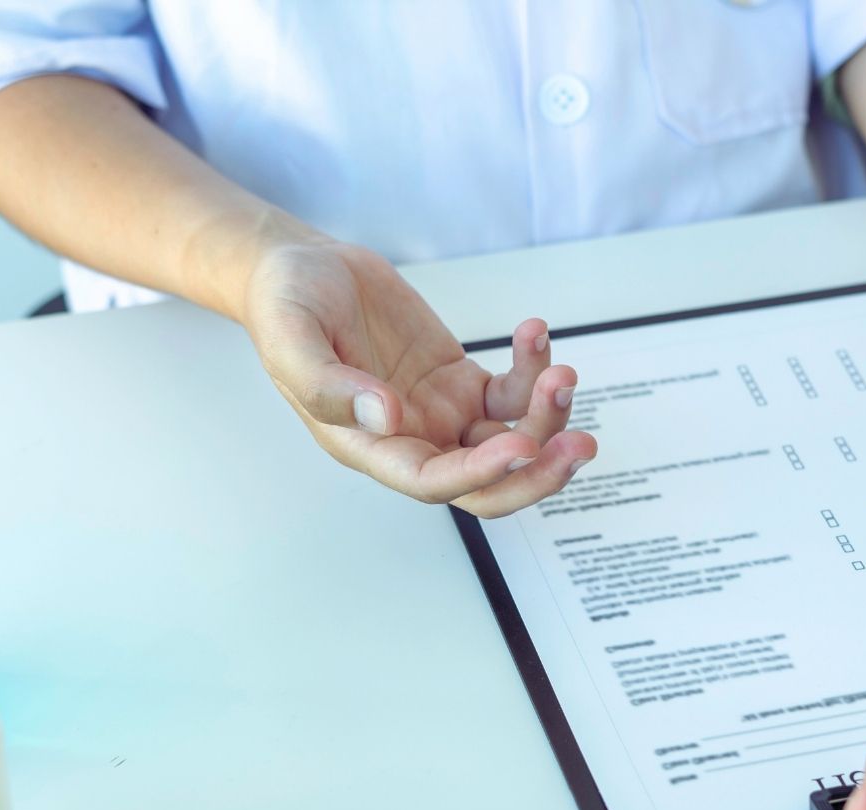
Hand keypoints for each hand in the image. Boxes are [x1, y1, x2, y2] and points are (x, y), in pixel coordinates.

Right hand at [240, 236, 596, 516]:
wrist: (303, 269)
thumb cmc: (286, 306)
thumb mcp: (291, 338)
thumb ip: (330, 385)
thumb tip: (384, 418)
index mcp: (367, 445)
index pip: (432, 481)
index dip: (480, 474)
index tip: (522, 448)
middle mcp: (412, 440)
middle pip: (487, 485)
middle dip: (537, 474)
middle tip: (579, 444)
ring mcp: (442, 413)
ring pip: (511, 440)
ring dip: (546, 416)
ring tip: (561, 370)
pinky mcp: (462, 381)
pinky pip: (512, 391)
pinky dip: (533, 368)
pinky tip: (534, 332)